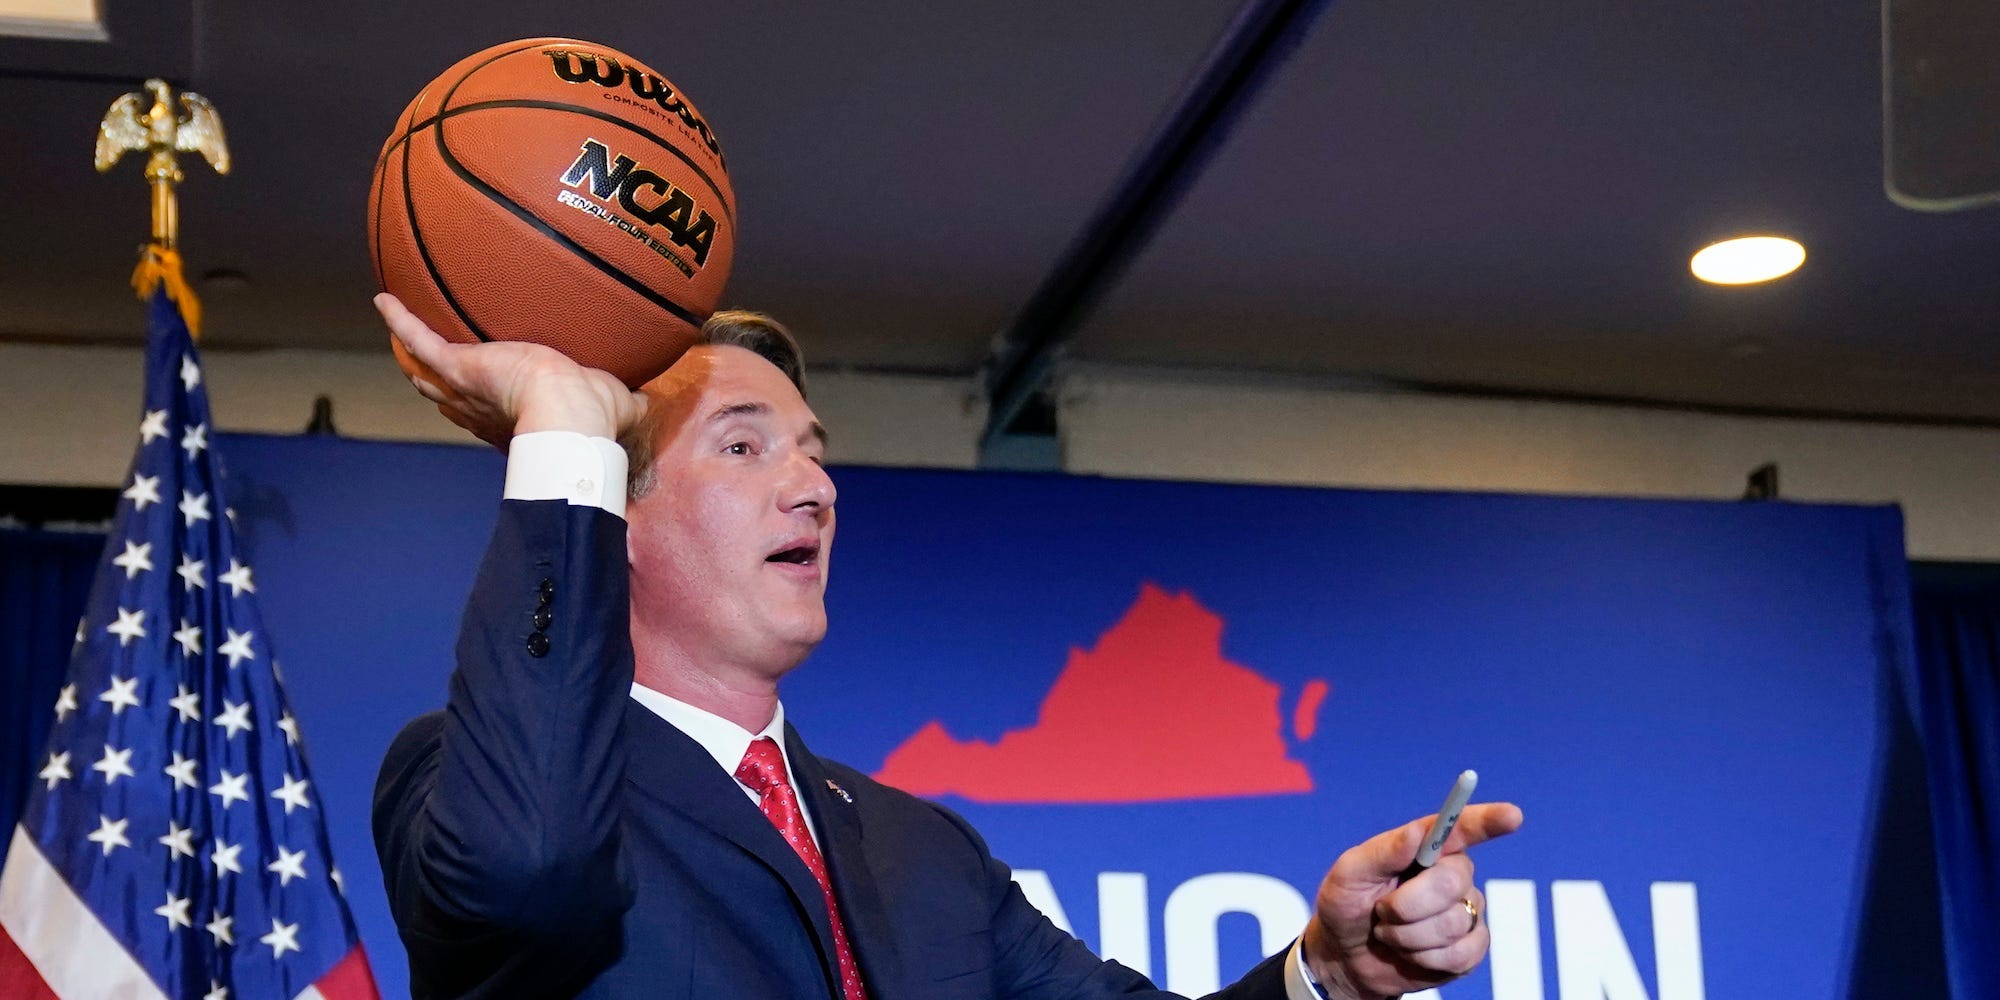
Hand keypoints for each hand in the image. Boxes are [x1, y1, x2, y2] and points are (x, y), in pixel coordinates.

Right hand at [376, 293, 645, 448]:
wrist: (569, 414)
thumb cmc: (594, 415)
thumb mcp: (617, 402)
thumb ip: (630, 400)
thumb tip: (648, 397)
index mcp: (519, 421)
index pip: (496, 415)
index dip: (489, 408)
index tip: (488, 400)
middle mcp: (486, 408)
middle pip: (452, 399)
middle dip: (442, 387)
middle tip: (429, 371)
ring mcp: (468, 387)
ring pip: (429, 375)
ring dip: (413, 358)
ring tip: (398, 335)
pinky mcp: (460, 365)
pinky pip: (422, 339)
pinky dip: (401, 319)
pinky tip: (383, 298)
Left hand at [1302, 803, 1522, 999]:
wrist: (1345, 957)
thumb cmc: (1346, 906)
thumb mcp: (1349, 875)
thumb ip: (1383, 852)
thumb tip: (1417, 831)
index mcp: (1427, 847)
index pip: (1463, 828)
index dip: (1489, 820)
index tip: (1511, 815)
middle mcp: (1453, 874)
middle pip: (1451, 882)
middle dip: (1407, 905)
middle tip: (1382, 911)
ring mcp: (1466, 910)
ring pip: (1452, 924)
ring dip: (1408, 936)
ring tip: (1391, 932)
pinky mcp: (1471, 948)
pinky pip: (1461, 955)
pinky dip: (1425, 959)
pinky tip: (1411, 953)